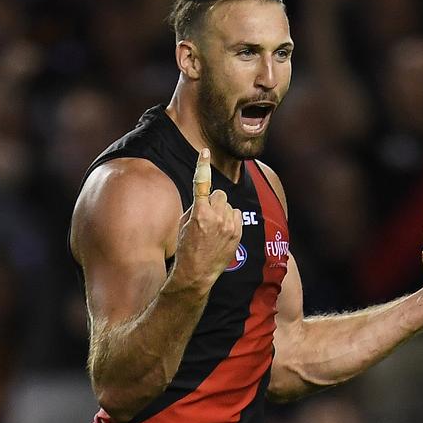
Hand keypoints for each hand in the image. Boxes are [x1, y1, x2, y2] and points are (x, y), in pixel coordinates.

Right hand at [168, 149, 242, 292]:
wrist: (197, 272)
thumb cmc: (187, 247)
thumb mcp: (184, 223)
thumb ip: (197, 206)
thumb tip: (206, 198)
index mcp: (199, 212)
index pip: (201, 183)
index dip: (202, 165)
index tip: (204, 151)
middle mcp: (216, 217)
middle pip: (220, 194)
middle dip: (214, 201)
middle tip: (207, 216)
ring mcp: (229, 226)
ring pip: (229, 205)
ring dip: (223, 211)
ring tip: (215, 228)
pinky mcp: (238, 233)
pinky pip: (237, 215)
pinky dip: (231, 220)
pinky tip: (223, 232)